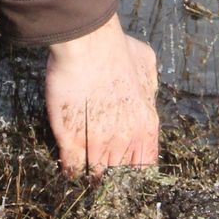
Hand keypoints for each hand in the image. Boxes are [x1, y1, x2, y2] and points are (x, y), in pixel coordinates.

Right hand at [44, 16, 158, 173]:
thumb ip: (149, 84)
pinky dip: (70, 170)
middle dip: (112, 176)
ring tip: (85, 171)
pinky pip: (72, 168)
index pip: (146, 165)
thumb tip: (147, 92)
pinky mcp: (72, 140)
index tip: (124, 170)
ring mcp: (99, 142)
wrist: (88, 42)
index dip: (134, 170)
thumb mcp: (146, 65)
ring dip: (91, 174)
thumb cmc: (116, 47)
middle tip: (102, 171)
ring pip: (97, 175)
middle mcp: (126, 139)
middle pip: (120, 174)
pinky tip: (69, 166)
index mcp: (146, 124)